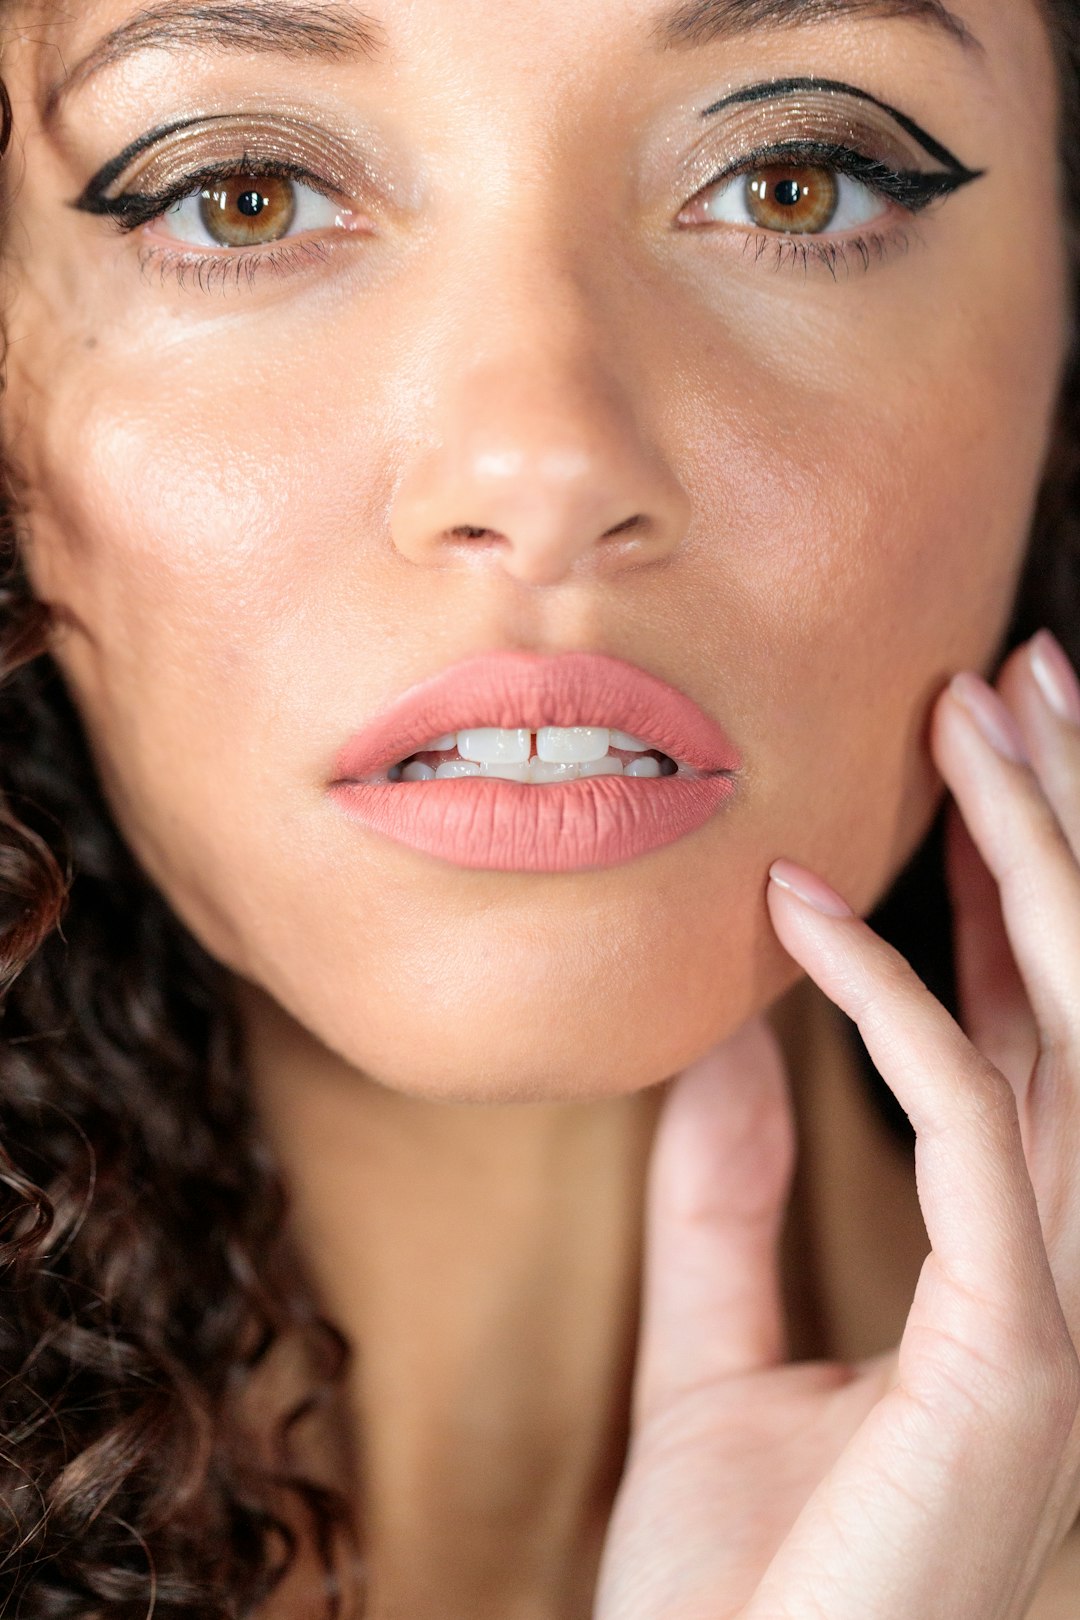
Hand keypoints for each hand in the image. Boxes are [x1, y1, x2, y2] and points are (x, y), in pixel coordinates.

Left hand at [593, 630, 1079, 1619]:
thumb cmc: (737, 1594)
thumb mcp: (713, 1358)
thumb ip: (722, 1201)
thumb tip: (722, 1047)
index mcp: (1009, 1268)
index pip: (1027, 1033)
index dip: (1009, 889)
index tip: (978, 754)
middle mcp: (1070, 1269)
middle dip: (1067, 827)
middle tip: (1022, 671)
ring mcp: (1066, 1309)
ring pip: (1077, 1028)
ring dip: (1028, 860)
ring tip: (967, 712)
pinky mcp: (1021, 1352)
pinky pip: (971, 1127)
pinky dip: (893, 1005)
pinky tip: (802, 911)